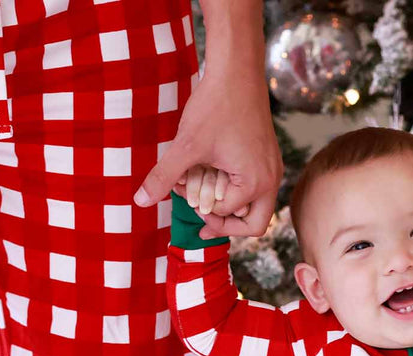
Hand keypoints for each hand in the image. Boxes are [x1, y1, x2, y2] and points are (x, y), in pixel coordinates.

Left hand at [135, 71, 282, 238]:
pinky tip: (219, 180)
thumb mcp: (186, 146)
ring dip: (233, 209)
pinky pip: (260, 189)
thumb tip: (139, 202)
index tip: (182, 191)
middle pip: (255, 225)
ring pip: (258, 208)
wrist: (238, 72)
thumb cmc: (215, 107)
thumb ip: (164, 177)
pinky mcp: (270, 158)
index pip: (226, 214)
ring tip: (209, 201)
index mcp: (255, 184)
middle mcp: (271, 181)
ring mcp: (274, 170)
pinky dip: (240, 192)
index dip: (200, 209)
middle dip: (227, 227)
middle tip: (203, 223)